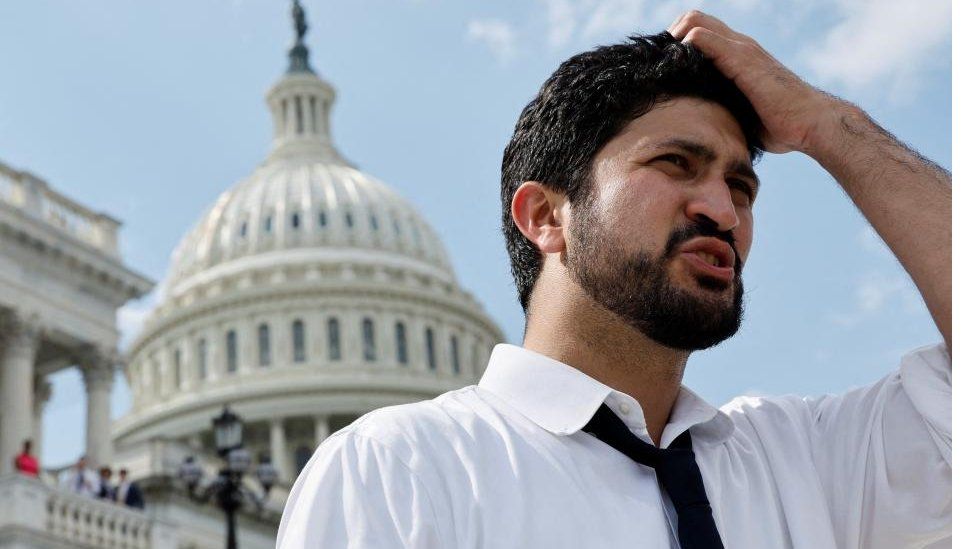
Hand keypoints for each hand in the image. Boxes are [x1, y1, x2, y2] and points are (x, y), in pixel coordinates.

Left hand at [668, 11, 841, 153]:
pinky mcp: (743, 60)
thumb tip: (698, 124)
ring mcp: (742, 49)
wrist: (810, 124)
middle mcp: (740, 46)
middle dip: (672, 36)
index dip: (678, 43)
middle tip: (660, 64)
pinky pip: (706, 39)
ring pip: (697, 22)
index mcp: (739, 55)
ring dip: (675, 38)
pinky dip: (687, 45)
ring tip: (664, 63)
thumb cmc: (780, 124)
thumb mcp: (742, 111)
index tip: (664, 65)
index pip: (701, 31)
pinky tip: (677, 65)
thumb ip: (722, 106)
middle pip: (695, 19)